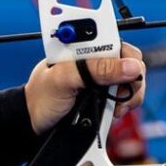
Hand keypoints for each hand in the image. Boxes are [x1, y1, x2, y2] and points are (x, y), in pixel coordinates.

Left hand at [25, 43, 146, 135]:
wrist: (33, 124)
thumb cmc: (40, 98)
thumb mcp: (63, 80)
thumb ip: (94, 70)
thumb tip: (130, 67)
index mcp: (83, 48)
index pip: (116, 42)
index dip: (127, 56)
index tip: (126, 73)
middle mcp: (95, 60)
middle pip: (130, 61)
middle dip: (132, 78)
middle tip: (121, 94)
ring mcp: (101, 78)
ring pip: (132, 79)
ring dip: (130, 95)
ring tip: (116, 108)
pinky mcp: (104, 94)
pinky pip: (126, 96)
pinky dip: (125, 104)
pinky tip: (114, 111)